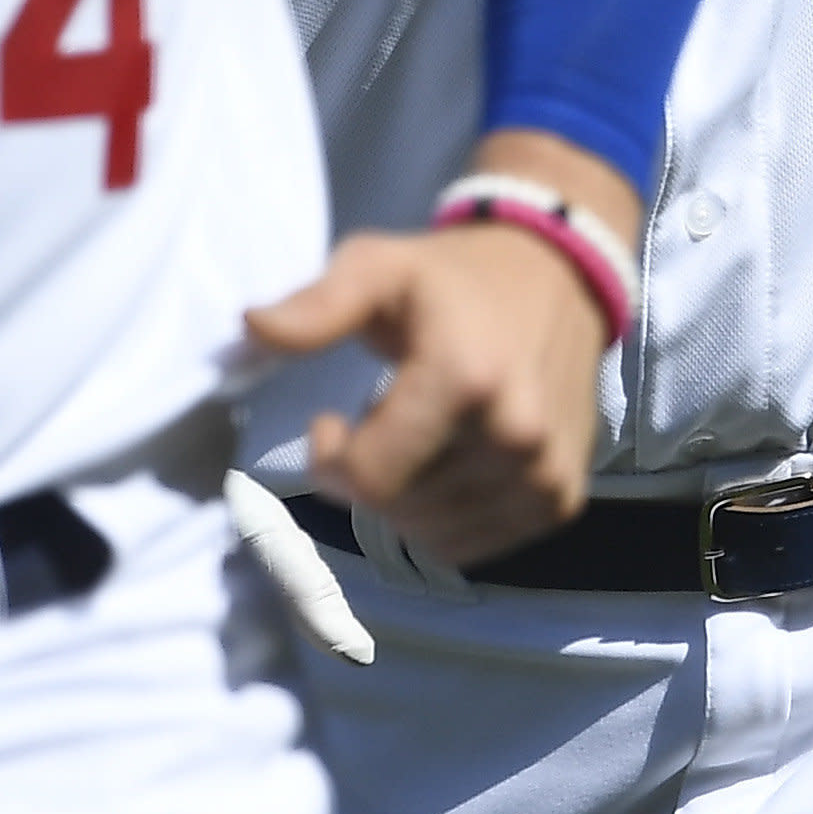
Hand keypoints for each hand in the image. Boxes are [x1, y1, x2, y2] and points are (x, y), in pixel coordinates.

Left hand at [240, 133, 635, 569]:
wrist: (562, 278)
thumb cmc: (453, 277)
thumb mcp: (379, 265)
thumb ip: (317, 305)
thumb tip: (250, 328)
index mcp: (465, 378)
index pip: (367, 477)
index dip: (330, 457)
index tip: (333, 418)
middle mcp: (515, 437)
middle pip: (396, 510)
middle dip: (367, 475)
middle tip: (377, 424)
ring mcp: (544, 476)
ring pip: (430, 536)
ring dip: (404, 500)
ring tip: (415, 441)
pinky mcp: (561, 502)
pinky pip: (472, 548)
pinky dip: (443, 520)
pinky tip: (449, 466)